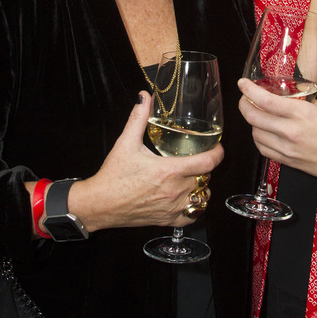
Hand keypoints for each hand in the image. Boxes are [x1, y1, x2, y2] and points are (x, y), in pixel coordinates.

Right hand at [67, 92, 222, 231]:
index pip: (208, 162)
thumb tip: (144, 97)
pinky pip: (192, 215)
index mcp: (169, 170)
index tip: (217, 147)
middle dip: (204, 167)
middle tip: (196, 159)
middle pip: (205, 177)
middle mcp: (175, 190)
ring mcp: (173, 207)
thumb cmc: (112, 176)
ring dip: (200, 186)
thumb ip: (138, 118)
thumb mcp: (126, 143)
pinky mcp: (167, 220)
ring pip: (202, 196)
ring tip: (191, 177)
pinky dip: (194, 206)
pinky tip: (187, 197)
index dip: (217, 153)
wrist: (99, 204)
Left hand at [237, 77, 316, 201]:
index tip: (242, 83)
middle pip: (253, 117)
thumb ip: (309, 103)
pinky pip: (263, 149)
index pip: (265, 100)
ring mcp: (287, 149)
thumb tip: (297, 101)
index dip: (249, 90)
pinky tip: (263, 132)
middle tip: (245, 98)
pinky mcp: (288, 161)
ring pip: (255, 134)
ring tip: (256, 114)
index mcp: (302, 114)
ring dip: (252, 122)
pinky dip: (258, 138)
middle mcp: (290, 131)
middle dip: (244, 104)